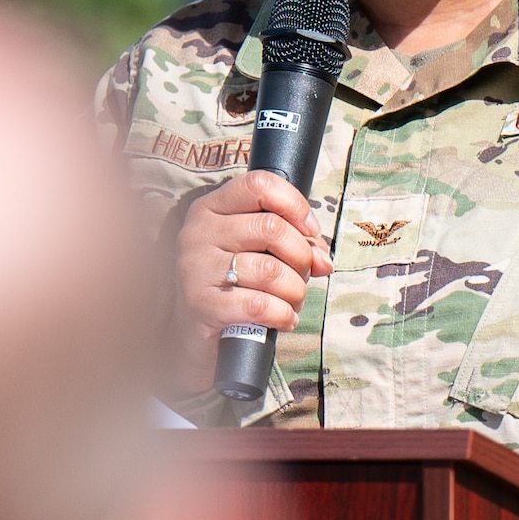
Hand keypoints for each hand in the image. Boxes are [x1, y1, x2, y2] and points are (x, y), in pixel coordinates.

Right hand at [170, 170, 333, 393]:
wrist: (202, 334)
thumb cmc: (240, 283)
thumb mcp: (265, 252)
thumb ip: (297, 243)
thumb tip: (323, 261)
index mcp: (212, 208)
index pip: (260, 184)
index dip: (295, 205)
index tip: (309, 230)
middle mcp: (197, 232)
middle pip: (272, 228)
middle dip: (301, 256)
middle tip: (303, 274)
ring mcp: (195, 267)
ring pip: (270, 269)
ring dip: (295, 289)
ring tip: (292, 300)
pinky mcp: (199, 304)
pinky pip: (259, 304)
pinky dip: (282, 313)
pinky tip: (283, 318)